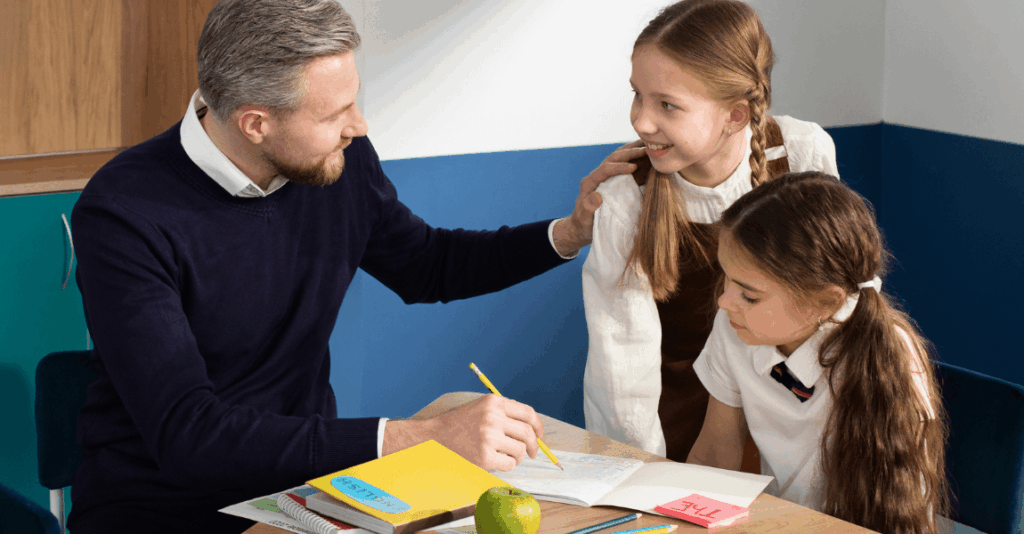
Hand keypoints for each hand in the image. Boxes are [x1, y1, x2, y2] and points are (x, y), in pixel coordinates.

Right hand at [383, 394, 544, 470]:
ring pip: (520, 450)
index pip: (527, 413)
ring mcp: (488, 437)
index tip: (540, 435)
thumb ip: (504, 413)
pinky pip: (509, 463)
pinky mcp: (484, 456)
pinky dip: (508, 465)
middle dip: (535, 445)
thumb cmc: (460, 424)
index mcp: (493, 402)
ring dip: (518, 456)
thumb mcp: (481, 408)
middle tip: (532, 452)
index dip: (538, 426)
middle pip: (527, 432)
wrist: (434, 438)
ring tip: (508, 456)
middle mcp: (493, 417)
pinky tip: (498, 462)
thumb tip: (532, 429)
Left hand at [552, 140, 645, 256]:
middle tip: (648, 150)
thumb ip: (587, 208)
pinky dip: (636, 159)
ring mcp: (605, 176)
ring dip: (634, 150)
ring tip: (651, 146)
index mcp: (590, 182)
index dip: (619, 166)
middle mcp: (597, 175)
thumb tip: (596, 197)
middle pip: (614, 157)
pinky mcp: (613, 180)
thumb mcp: (584, 219)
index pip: (605, 168)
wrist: (581, 227)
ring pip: (620, 157)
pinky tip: (649, 156)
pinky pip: (625, 165)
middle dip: (630, 153)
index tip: (634, 167)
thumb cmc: (583, 225)